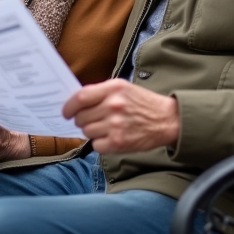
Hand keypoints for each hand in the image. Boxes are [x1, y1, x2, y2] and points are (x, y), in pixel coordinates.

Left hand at [62, 79, 179, 153]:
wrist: (168, 120)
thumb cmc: (143, 103)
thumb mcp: (123, 88)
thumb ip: (101, 92)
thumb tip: (76, 102)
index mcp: (113, 89)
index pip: (80, 98)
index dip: (68, 107)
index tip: (66, 112)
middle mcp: (113, 106)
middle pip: (81, 117)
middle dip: (81, 121)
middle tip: (89, 121)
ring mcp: (115, 125)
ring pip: (87, 132)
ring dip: (91, 132)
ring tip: (105, 128)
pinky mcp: (118, 142)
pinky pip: (96, 145)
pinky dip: (100, 144)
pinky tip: (111, 138)